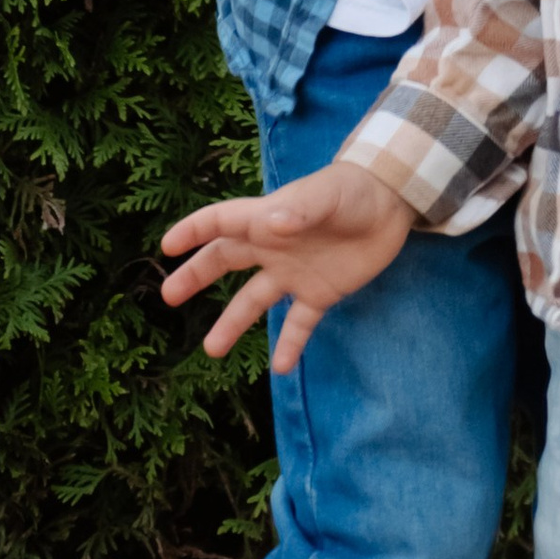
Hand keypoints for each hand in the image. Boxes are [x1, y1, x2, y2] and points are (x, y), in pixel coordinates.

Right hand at [159, 160, 413, 371]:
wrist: (392, 204)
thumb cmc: (353, 189)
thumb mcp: (328, 195)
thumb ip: (300, 211)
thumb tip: (270, 226)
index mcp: (268, 217)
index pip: (222, 222)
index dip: (194, 231)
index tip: (168, 247)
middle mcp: (273, 247)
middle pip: (226, 260)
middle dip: (196, 276)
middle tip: (169, 297)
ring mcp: (295, 272)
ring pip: (254, 300)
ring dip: (232, 324)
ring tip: (211, 351)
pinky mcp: (320, 293)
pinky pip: (298, 323)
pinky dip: (289, 345)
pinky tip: (280, 368)